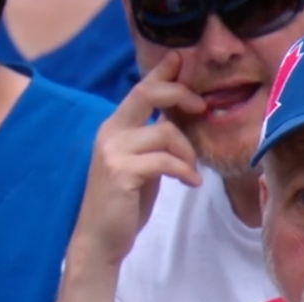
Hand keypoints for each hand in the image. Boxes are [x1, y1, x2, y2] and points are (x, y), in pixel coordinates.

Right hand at [70, 52, 204, 265]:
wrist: (101, 239)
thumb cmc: (125, 204)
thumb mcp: (143, 166)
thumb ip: (155, 143)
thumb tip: (180, 123)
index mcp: (115, 128)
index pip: (139, 91)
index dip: (160, 73)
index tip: (179, 60)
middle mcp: (110, 133)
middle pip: (146, 95)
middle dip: (179, 94)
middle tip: (202, 108)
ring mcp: (112, 151)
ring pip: (165, 132)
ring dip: (188, 152)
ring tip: (192, 173)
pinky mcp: (120, 172)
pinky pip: (164, 160)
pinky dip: (184, 170)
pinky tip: (191, 183)